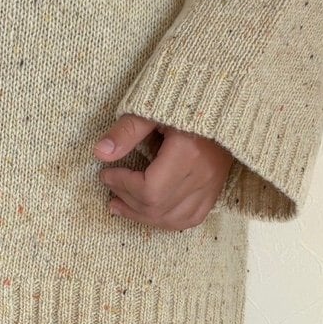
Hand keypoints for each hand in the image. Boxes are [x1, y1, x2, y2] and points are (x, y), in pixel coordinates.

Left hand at [93, 114, 233, 230]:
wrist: (222, 103)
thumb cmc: (184, 102)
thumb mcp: (152, 110)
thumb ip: (126, 131)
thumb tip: (100, 153)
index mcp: (188, 153)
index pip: (149, 188)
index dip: (122, 185)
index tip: (106, 173)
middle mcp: (202, 176)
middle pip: (158, 207)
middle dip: (127, 200)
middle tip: (110, 187)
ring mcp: (211, 186)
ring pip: (173, 219)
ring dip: (142, 216)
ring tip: (119, 205)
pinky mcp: (215, 190)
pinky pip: (192, 219)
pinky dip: (167, 220)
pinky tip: (149, 213)